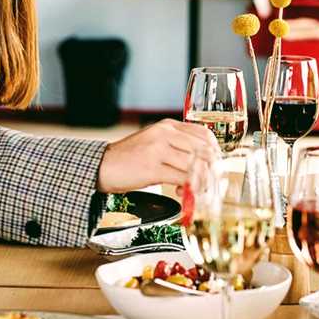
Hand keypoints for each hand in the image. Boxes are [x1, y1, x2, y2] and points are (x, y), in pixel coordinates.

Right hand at [97, 119, 219, 191]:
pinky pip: (182, 178)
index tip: (216, 166)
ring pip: (195, 165)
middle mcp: (165, 134)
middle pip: (203, 150)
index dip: (216, 151)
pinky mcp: (151, 168)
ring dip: (201, 182)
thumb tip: (203, 163)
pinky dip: (188, 188)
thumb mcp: (155, 143)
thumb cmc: (130, 158)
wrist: (102, 166)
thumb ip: (176, 147)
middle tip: (211, 183)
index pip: (204, 134)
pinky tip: (182, 192)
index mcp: (168, 126)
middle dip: (212, 170)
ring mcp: (158, 149)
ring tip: (196, 190)